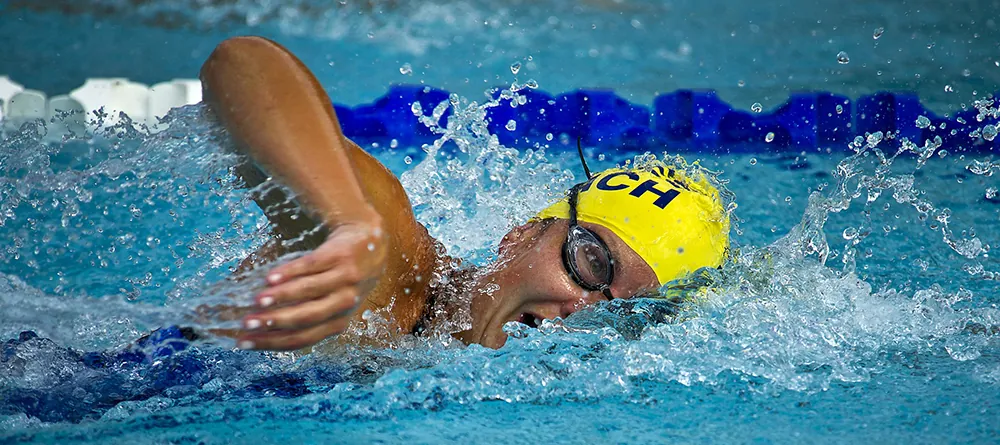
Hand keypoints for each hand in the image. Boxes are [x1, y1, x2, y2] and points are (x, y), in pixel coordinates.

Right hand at [236, 214, 386, 350]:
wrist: (369, 241)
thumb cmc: (341, 278)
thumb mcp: (330, 302)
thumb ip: (302, 313)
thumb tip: (256, 325)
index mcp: (337, 322)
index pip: (302, 338)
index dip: (272, 342)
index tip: (243, 342)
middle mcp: (344, 303)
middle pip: (306, 318)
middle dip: (274, 322)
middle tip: (247, 323)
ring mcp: (345, 279)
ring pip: (309, 291)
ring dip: (281, 297)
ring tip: (257, 300)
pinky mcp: (340, 255)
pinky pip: (312, 265)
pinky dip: (290, 272)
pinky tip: (271, 277)